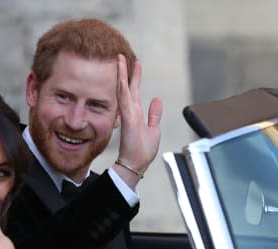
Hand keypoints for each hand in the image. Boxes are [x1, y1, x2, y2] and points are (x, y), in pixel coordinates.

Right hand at [115, 54, 162, 187]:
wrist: (136, 164)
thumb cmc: (142, 151)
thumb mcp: (153, 129)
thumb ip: (154, 114)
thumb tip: (157, 100)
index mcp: (136, 113)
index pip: (134, 91)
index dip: (135, 76)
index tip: (135, 63)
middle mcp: (130, 111)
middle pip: (128, 86)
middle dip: (126, 71)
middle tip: (122, 55)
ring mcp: (128, 115)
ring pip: (124, 90)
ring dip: (122, 75)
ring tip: (120, 60)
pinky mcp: (128, 120)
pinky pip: (124, 101)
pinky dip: (123, 89)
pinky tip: (121, 78)